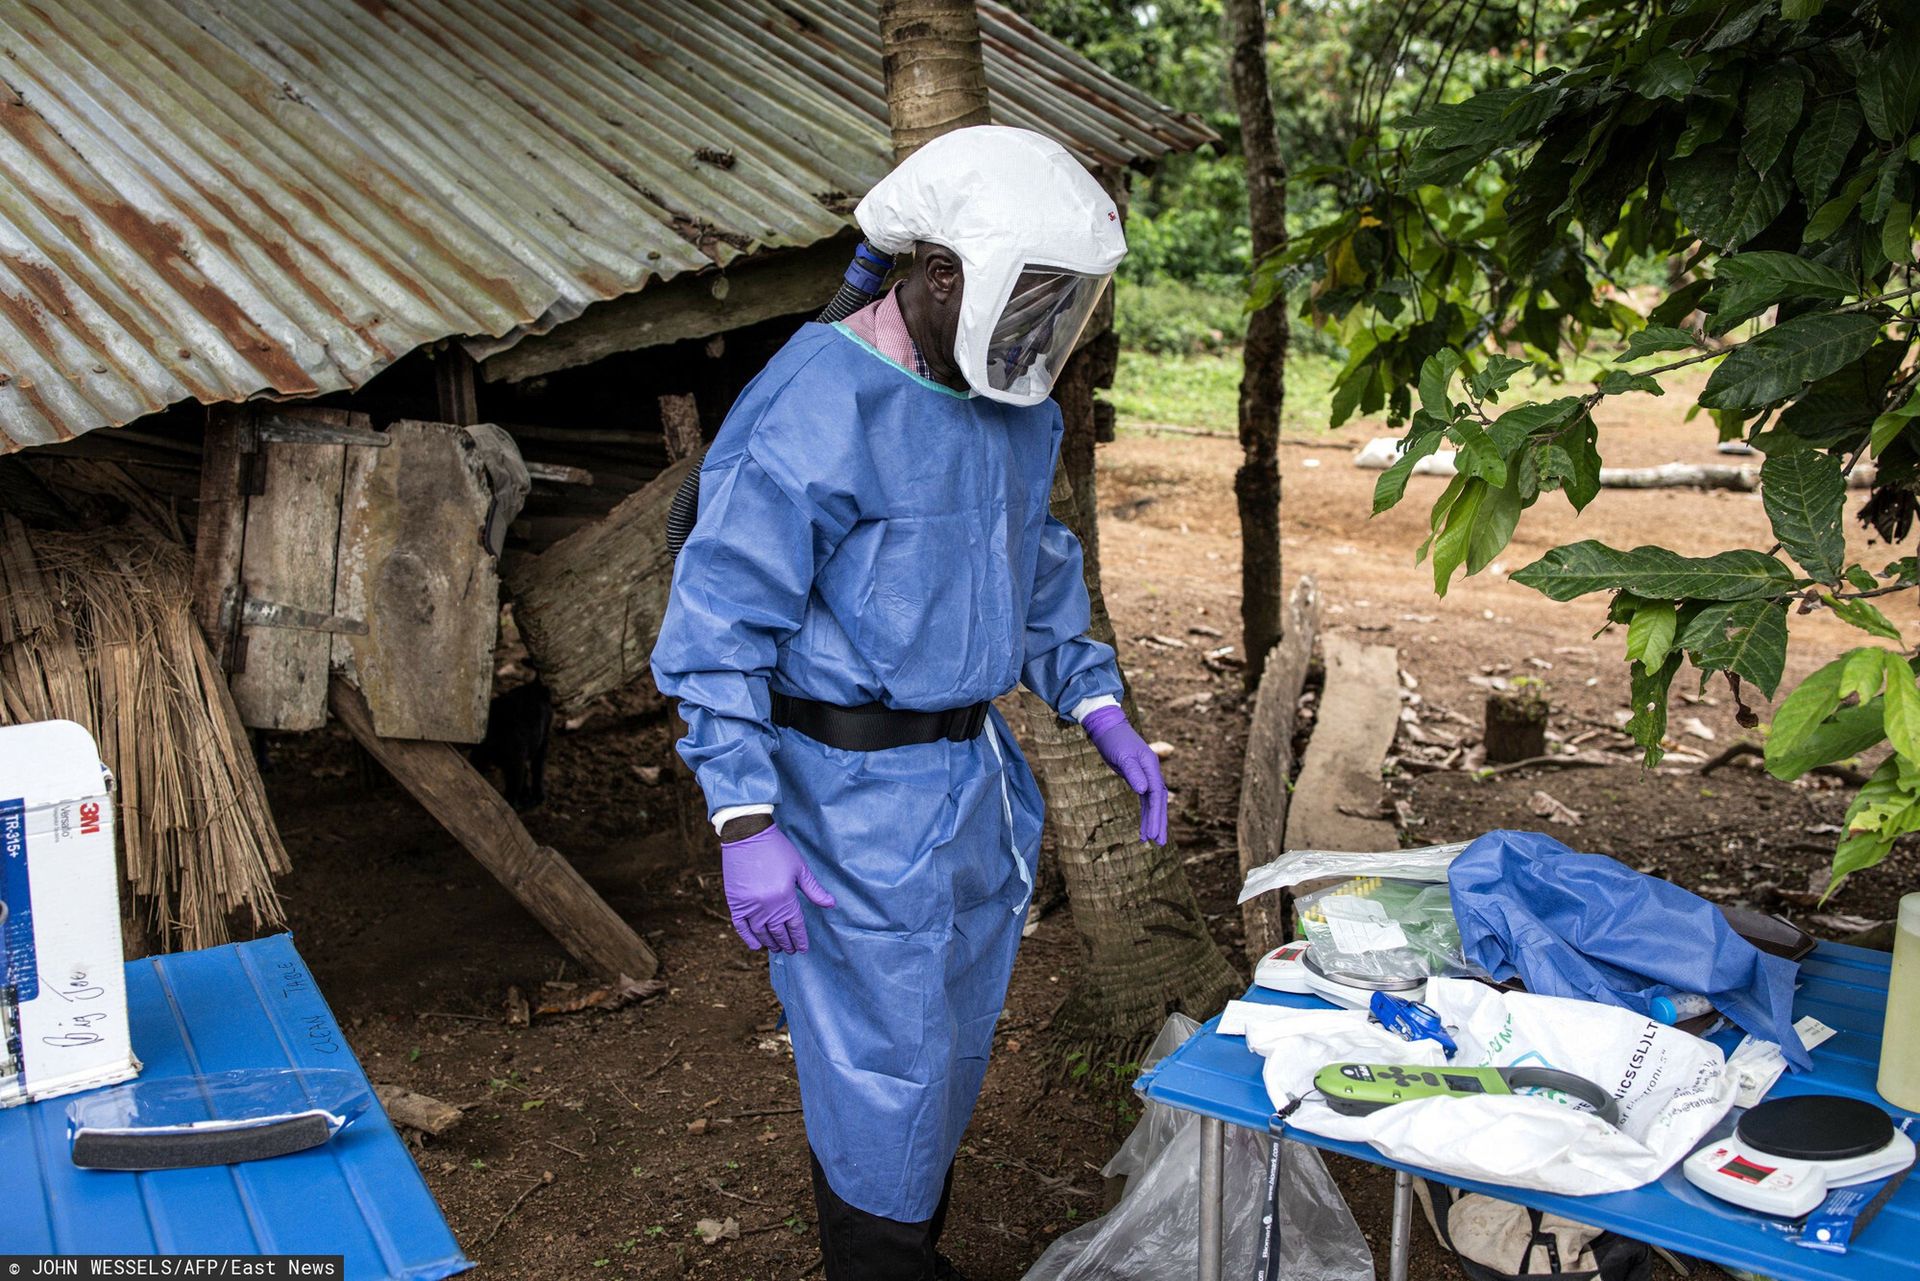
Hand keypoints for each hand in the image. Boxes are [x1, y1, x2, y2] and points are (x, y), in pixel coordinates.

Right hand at [720, 823, 835, 952]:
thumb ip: (814, 890)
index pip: (795, 925)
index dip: (800, 939)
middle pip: (779, 932)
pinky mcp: (735, 902)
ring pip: (761, 932)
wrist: (747, 835)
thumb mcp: (799, 868)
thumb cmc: (776, 849)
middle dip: (786, 943)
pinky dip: (748, 938)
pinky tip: (756, 945)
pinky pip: (741, 927)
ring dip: (770, 943)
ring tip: (777, 948)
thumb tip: (831, 904)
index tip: (803, 948)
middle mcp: (767, 906)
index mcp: (785, 897)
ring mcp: (749, 906)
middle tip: (790, 951)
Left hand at [1082, 705, 1168, 844]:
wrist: (1107, 728)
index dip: (1156, 815)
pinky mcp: (1138, 778)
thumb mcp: (1122, 756)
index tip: (1153, 833)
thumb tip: (1143, 791)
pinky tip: (1143, 827)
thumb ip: (1133, 773)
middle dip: (1159, 822)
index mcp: (1151, 767)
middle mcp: (1152, 772)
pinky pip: (1144, 799)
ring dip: (1152, 820)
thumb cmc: (1114, 740)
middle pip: (1159, 802)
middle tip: (1159, 843)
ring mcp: (1146, 775)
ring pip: (1153, 802)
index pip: (1156, 795)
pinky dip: (1145, 813)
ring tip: (1151, 840)